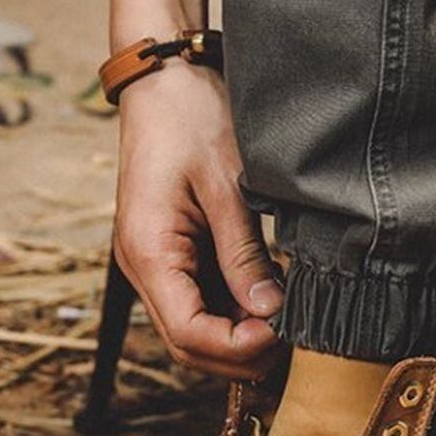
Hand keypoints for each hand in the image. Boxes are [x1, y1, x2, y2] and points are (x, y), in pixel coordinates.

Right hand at [113, 59, 282, 378]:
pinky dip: (231, 308)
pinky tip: (266, 293)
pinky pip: (198, 297)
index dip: (237, 347)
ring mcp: (154, 260)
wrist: (164, 83)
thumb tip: (268, 312)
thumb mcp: (226, 186)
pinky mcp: (170, 251)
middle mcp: (143, 265)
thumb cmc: (190, 119)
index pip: (188, 333)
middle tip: (292, 336)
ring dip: (237, 333)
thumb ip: (243, 255)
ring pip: (193, 325)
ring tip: (284, 315)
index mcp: (148, 251)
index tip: (283, 332)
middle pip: (187, 342)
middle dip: (239, 351)